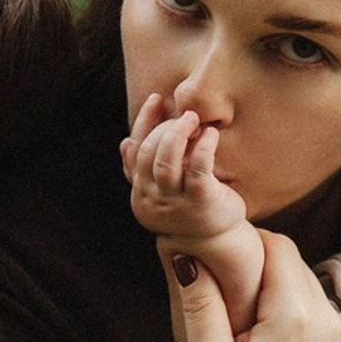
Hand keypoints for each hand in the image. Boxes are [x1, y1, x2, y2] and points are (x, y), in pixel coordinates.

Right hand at [122, 95, 244, 239]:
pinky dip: (204, 146)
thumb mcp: (163, 188)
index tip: (157, 99)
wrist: (215, 242)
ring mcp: (175, 202)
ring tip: (193, 119)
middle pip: (148, 152)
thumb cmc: (190, 208)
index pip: (135, 150)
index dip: (144, 122)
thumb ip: (145, 168)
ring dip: (177, 133)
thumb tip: (125, 143)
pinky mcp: (200, 203)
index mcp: (141, 191)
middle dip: (165, 127)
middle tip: (186, 114)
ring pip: (165, 160)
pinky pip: (198, 169)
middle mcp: (152, 198)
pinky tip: (211, 134)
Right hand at [165, 232, 340, 341]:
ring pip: (317, 300)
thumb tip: (188, 255)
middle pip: (299, 272)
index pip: (279, 248)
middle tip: (238, 305)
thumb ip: (199, 305)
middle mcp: (335, 324)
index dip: (253, 245)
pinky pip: (335, 328)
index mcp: (295, 318)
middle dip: (269, 279)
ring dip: (291, 307)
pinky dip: (313, 334)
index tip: (231, 257)